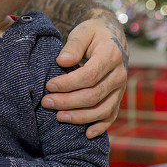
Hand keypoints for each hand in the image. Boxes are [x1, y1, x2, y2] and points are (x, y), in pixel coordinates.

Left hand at [42, 9, 127, 137]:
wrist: (111, 37)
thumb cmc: (92, 34)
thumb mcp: (83, 32)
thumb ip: (73, 45)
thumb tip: (62, 61)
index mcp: (111, 55)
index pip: (89, 75)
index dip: (68, 83)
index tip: (49, 85)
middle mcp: (119, 75)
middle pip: (93, 95)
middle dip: (68, 101)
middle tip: (46, 102)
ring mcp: (120, 89)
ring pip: (102, 110)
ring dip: (79, 117)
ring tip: (58, 117)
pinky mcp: (117, 98)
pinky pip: (111, 116)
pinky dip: (100, 127)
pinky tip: (86, 134)